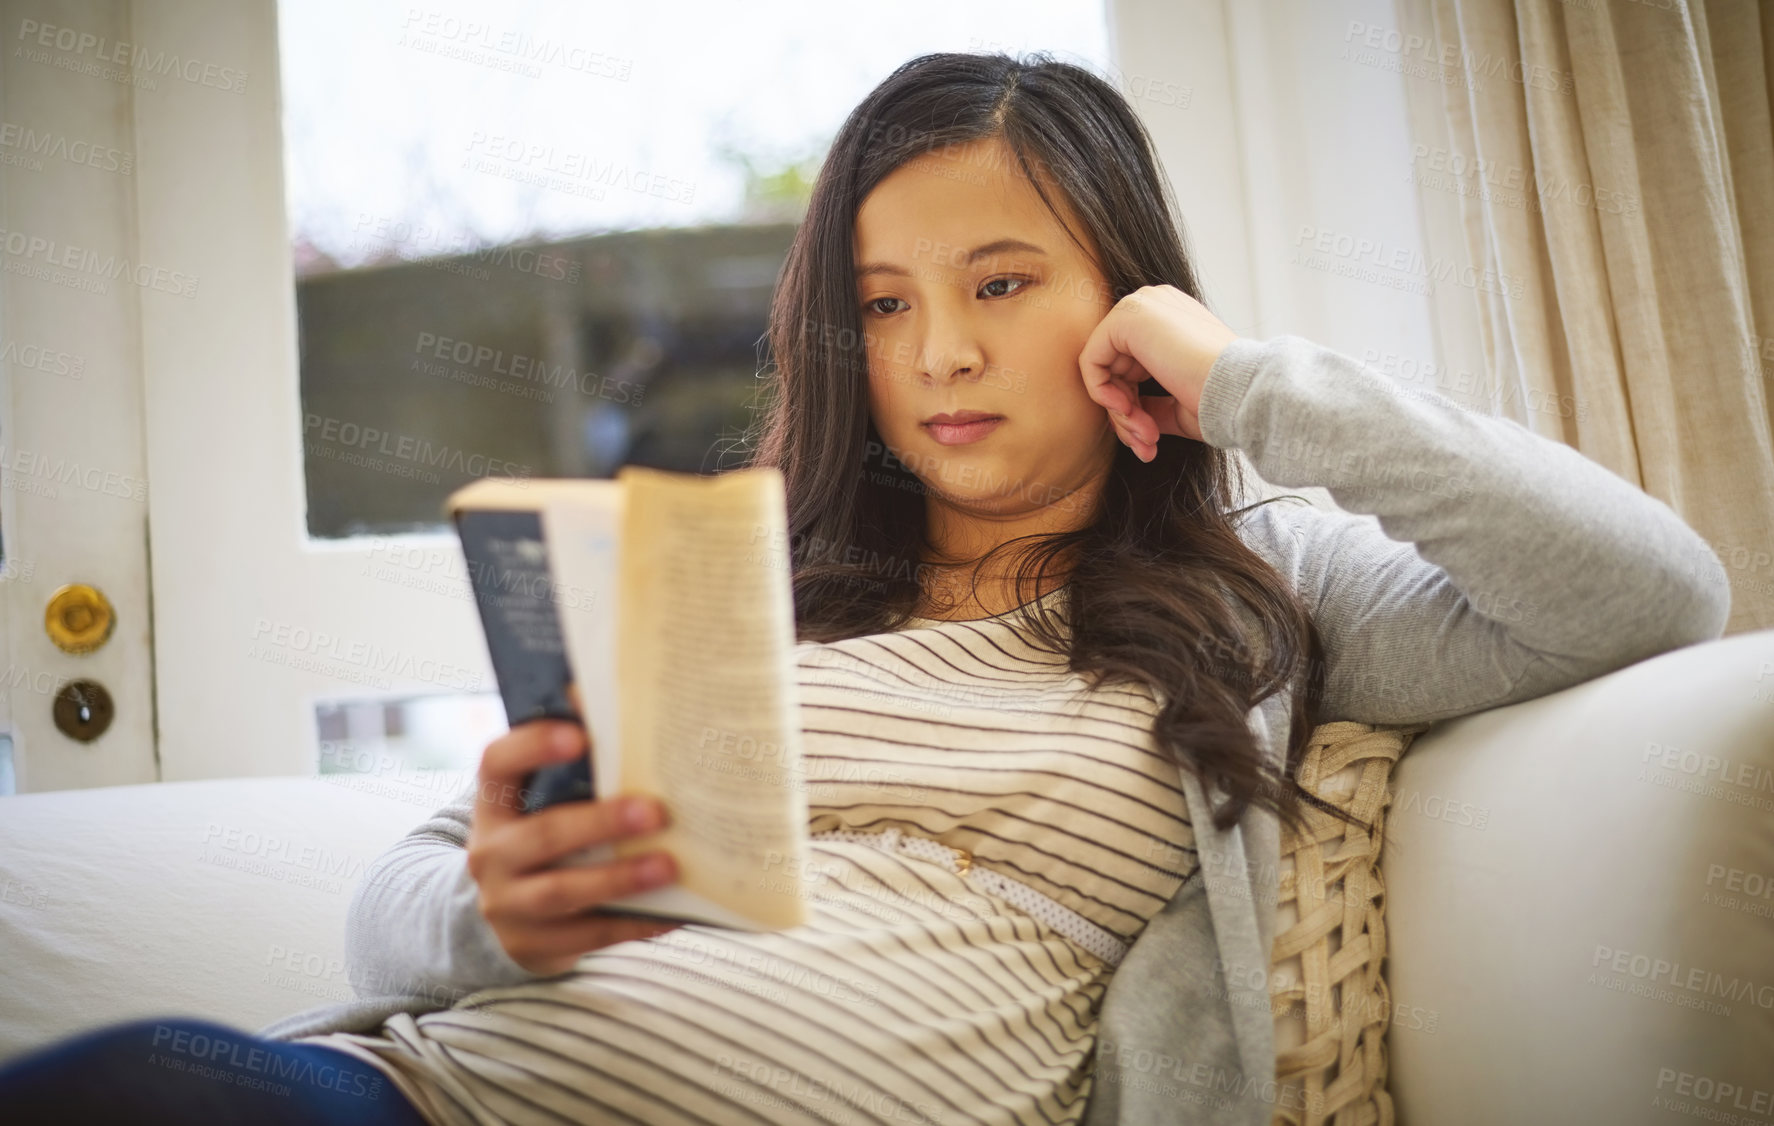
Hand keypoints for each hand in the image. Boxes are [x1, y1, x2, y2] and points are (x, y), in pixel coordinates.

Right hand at [466, 712, 681, 975]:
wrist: (504, 915)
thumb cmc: (541, 838)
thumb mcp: (538, 801)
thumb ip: (572, 765)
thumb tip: (615, 702)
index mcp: (494, 803)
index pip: (498, 764)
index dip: (534, 746)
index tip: (581, 736)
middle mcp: (491, 853)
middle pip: (542, 834)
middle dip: (601, 823)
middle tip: (655, 813)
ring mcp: (507, 904)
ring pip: (563, 891)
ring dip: (619, 879)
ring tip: (669, 866)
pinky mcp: (532, 945)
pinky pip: (588, 936)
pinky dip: (633, 924)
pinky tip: (672, 913)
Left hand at [1077, 284, 1241, 460]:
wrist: (1241, 392)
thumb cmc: (1219, 400)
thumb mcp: (1177, 403)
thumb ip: (1149, 402)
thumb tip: (1125, 413)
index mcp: (1170, 318)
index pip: (1131, 364)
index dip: (1135, 405)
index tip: (1151, 437)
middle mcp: (1154, 305)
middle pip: (1114, 368)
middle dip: (1126, 413)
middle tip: (1146, 444)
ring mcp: (1140, 306)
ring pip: (1102, 369)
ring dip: (1119, 413)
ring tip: (1147, 437)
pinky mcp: (1126, 318)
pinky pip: (1090, 362)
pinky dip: (1102, 394)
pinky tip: (1129, 413)